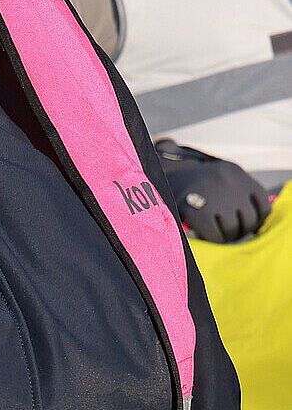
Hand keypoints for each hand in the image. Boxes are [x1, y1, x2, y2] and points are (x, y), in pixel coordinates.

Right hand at [155, 142, 271, 243]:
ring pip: (233, 229)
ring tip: (211, 230)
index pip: (263, 204)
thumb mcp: (213, 178)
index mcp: (234, 171)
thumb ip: (234, 194)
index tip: (245, 225)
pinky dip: (210, 238)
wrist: (146, 173)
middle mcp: (227, 180)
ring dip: (223, 234)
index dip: (255, 219)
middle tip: (224, 230)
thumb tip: (256, 222)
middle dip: (238, 229)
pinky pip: (215, 235)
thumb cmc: (182, 182)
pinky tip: (203, 233)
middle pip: (249, 219)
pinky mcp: (197, 210)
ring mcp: (213, 194)